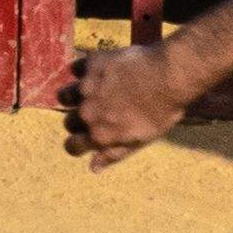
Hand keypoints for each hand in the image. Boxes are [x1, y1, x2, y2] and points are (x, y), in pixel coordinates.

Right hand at [58, 37, 196, 166]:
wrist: (168, 77)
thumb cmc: (160, 113)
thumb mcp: (141, 140)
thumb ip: (114, 154)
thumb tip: (92, 168)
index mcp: (99, 134)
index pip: (72, 146)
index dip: (78, 144)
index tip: (84, 139)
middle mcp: (87, 112)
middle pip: (69, 121)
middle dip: (79, 120)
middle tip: (98, 113)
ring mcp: (86, 87)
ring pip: (65, 95)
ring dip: (75, 96)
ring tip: (91, 92)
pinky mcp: (90, 64)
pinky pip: (77, 69)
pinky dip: (85, 72)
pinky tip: (101, 71)